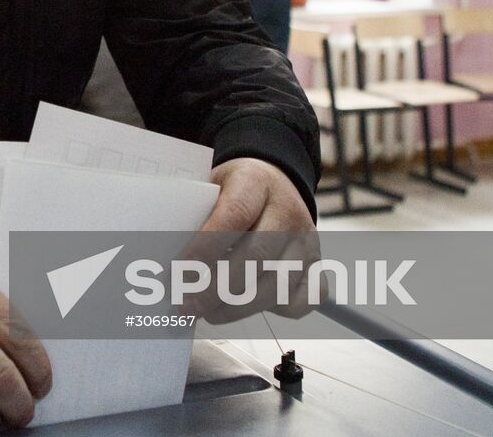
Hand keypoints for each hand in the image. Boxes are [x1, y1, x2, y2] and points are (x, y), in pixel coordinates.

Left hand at [184, 158, 318, 322]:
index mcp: (256, 182)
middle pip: (256, 257)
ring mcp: (308, 242)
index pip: (234, 215)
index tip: (181, 271)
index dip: (206, 246)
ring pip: (277, 286)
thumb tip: (173, 263)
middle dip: (217, 289)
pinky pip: (302, 301)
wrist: (275, 181)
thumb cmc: (234, 190)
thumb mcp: (211, 187)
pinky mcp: (318, 267)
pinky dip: (274, 311)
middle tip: (188, 305)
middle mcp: (288, 211)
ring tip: (209, 311)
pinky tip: (248, 305)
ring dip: (238, 307)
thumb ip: (195, 216)